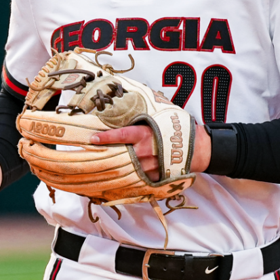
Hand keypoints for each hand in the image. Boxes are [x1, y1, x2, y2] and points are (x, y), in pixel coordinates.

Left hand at [90, 122, 211, 178]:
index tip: (92, 139)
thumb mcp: (162, 115)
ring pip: (124, 170)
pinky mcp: (152, 178)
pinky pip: (134, 181)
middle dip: (102, 157)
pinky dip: (122, 183)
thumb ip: (145, 111)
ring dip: (108, 172)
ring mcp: (148, 167)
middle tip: (83, 160)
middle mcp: (144, 151)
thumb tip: (130, 93)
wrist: (196, 149)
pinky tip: (107, 186)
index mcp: (145, 134)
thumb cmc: (178, 128)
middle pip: (118, 156)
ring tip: (88, 177)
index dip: (106, 137)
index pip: (122, 135)